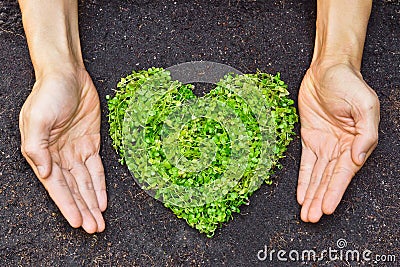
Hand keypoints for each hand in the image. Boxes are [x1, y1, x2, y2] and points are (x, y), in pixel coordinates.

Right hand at [19, 66, 106, 232]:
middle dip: (84, 210)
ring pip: (86, 183)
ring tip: (100, 221)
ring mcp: (76, 151)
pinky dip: (100, 185)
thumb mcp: (37, 117)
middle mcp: (60, 157)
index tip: (78, 222)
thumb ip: (37, 147)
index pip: (58, 187)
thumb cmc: (49, 93)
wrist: (67, 74)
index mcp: (43, 154)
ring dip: (93, 202)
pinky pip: (97, 169)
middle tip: (94, 228)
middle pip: (74, 189)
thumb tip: (46, 172)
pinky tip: (103, 200)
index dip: (68, 205)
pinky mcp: (91, 143)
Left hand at [297, 62, 379, 221]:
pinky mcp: (310, 138)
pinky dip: (303, 179)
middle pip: (328, 179)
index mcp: (356, 142)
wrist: (327, 69)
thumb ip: (366, 133)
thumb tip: (358, 158)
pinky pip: (305, 163)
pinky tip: (301, 193)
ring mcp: (324, 144)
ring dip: (311, 194)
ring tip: (305, 213)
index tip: (326, 208)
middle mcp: (340, 147)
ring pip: (316, 175)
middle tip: (310, 218)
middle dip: (319, 199)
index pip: (343, 173)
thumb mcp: (364, 105)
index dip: (334, 191)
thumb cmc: (348, 83)